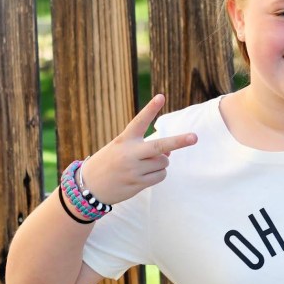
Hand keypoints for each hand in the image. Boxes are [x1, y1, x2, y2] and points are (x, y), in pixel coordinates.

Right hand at [79, 94, 196, 204]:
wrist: (89, 186)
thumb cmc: (110, 162)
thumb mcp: (122, 149)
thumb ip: (145, 147)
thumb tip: (169, 154)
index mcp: (125, 140)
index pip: (139, 121)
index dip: (150, 109)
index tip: (161, 96)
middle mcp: (130, 153)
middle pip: (160, 146)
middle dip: (179, 142)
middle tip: (194, 137)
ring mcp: (134, 170)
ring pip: (163, 163)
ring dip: (162, 162)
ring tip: (147, 164)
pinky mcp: (137, 183)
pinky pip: (160, 176)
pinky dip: (159, 174)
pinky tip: (146, 175)